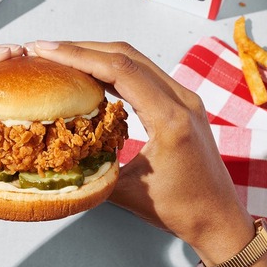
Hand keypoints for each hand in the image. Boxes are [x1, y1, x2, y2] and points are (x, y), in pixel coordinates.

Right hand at [31, 41, 266, 266]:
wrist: (219, 218)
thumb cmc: (181, 210)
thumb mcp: (126, 192)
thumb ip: (90, 170)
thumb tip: (52, 156)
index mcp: (170, 119)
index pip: (119, 70)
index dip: (79, 56)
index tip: (47, 50)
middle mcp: (182, 100)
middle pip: (126, 55)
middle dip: (82, 48)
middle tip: (46, 48)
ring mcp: (185, 98)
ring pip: (136, 60)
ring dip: (98, 54)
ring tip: (62, 56)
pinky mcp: (183, 103)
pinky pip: (146, 74)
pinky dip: (115, 68)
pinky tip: (91, 73)